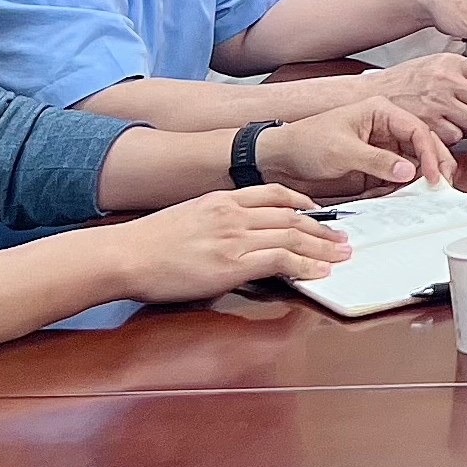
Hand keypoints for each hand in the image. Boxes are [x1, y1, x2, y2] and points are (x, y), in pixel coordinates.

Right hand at [120, 185, 349, 303]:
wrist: (123, 255)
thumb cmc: (147, 244)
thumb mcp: (186, 218)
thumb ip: (215, 222)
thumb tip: (234, 237)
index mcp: (221, 200)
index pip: (274, 194)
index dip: (303, 203)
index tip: (319, 212)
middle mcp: (232, 213)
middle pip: (291, 216)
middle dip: (322, 228)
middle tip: (343, 238)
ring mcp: (233, 237)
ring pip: (292, 237)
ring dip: (322, 247)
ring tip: (342, 255)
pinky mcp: (231, 264)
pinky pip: (280, 261)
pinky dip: (305, 265)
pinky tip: (318, 272)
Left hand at [255, 98, 453, 197]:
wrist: (279, 160)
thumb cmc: (304, 142)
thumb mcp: (342, 151)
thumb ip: (377, 161)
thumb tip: (408, 170)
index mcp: (379, 112)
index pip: (417, 130)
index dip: (431, 153)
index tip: (434, 175)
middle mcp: (384, 129)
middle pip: (422, 145)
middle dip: (433, 165)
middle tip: (442, 186)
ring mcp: (381, 149)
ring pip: (413, 163)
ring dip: (419, 180)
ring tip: (424, 194)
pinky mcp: (374, 167)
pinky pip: (396, 178)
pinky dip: (402, 189)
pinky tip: (403, 197)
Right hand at [364, 49, 466, 138]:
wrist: (371, 94)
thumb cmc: (403, 81)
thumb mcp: (434, 64)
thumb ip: (463, 72)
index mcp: (451, 62)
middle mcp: (446, 80)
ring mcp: (437, 102)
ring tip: (456, 121)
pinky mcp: (428, 123)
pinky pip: (457, 136)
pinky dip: (454, 137)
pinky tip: (443, 129)